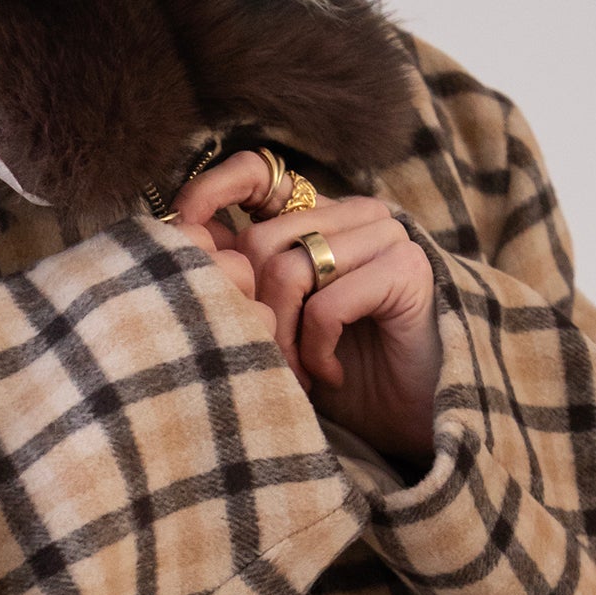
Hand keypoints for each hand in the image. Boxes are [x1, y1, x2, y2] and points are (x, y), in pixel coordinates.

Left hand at [167, 151, 441, 465]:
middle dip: (252, 313)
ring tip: (299, 375)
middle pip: (261, 242)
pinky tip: (332, 377)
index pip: (258, 173)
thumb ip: (244, 282)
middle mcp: (355, 215)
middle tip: (269, 361)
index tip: (181, 226)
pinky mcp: (406, 267)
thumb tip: (181, 240)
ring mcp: (385, 235)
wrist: (413, 421)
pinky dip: (317, 351)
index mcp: (321, 217)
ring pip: (289, 270)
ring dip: (283, 339)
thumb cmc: (342, 376)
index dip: (213, 191)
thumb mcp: (280, 326)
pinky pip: (327, 302)